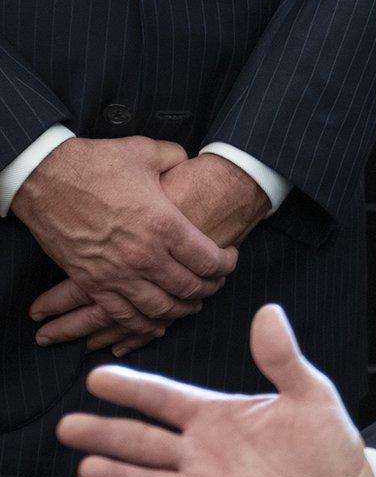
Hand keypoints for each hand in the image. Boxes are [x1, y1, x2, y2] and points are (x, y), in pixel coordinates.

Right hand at [14, 138, 236, 343]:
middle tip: (215, 283)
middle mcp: (145, 255)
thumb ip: (177, 159)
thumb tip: (190, 162)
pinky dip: (143, 324)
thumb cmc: (96, 163)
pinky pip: (123, 315)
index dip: (226, 264)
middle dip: (209, 288)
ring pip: (161, 307)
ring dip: (181, 309)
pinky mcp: (92, 282)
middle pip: (190, 287)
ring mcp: (117, 273)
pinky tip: (156, 322)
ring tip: (191, 303)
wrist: (44, 177)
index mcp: (165, 225)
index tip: (229, 259)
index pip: (210, 260)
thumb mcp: (147, 152)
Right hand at [56, 304, 375, 476]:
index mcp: (217, 418)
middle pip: (144, 443)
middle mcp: (199, 456)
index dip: (134, 388)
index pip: (166, 399)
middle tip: (68, 426)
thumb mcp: (310, 397)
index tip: (98, 376)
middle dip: (107, 434)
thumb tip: (269, 311)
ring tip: (89, 468)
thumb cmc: (325, 447)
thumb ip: (283, 359)